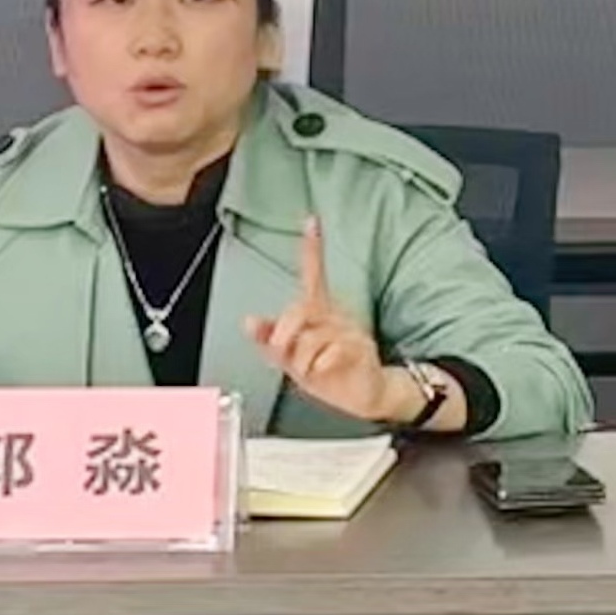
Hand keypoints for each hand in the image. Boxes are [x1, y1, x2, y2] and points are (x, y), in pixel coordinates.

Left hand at [246, 218, 409, 424]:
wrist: (365, 393)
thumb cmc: (330, 373)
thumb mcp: (292, 358)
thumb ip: (270, 340)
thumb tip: (249, 322)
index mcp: (319, 312)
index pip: (315, 273)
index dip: (313, 247)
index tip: (311, 221)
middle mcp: (335, 316)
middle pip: (301, 308)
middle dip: (283, 331)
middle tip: (278, 349)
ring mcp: (350, 331)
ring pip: (312, 337)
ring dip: (301, 360)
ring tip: (308, 370)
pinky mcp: (360, 349)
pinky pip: (329, 353)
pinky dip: (318, 368)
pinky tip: (325, 371)